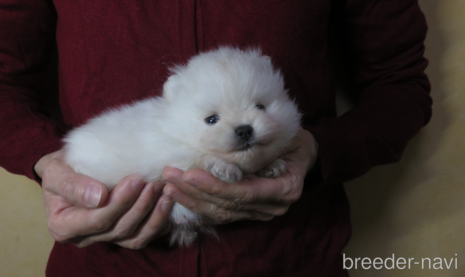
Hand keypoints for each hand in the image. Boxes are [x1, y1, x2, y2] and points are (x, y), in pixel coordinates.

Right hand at [35, 149, 172, 248]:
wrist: (71, 167)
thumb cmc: (62, 168)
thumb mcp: (57, 171)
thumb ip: (72, 185)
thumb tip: (98, 198)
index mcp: (64, 227)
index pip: (96, 220)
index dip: (118, 203)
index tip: (135, 180)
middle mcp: (85, 237)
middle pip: (119, 229)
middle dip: (140, 206)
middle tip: (154, 182)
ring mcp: (107, 238)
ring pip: (135, 237)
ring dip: (154, 215)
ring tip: (165, 192)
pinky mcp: (124, 234)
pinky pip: (145, 235)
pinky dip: (160, 222)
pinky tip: (169, 203)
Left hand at [162, 128, 317, 224]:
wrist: (302, 152)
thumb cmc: (291, 138)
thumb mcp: (281, 135)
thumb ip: (259, 146)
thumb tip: (226, 147)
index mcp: (284, 188)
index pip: (244, 193)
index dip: (215, 186)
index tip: (189, 175)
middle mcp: (272, 206)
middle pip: (228, 205)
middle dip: (196, 192)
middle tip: (170, 177)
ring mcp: (260, 211)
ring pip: (221, 213)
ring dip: (192, 200)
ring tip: (168, 186)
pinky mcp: (248, 211)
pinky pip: (221, 214)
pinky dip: (199, 207)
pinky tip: (178, 199)